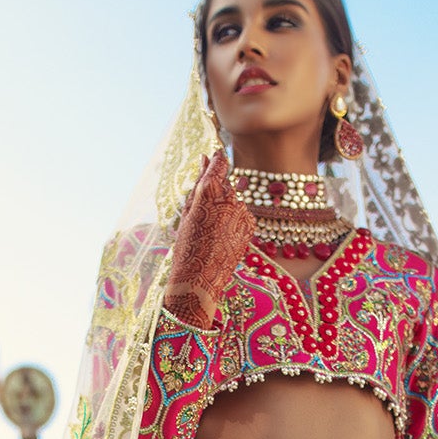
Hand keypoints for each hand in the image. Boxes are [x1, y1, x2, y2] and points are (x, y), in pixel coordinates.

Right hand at [165, 152, 253, 328]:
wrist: (200, 281)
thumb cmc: (187, 248)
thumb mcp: (187, 212)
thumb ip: (198, 183)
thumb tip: (205, 158)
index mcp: (209, 190)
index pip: (219, 162)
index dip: (216, 160)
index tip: (214, 158)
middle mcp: (229, 197)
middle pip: (225, 184)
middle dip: (216, 193)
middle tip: (203, 216)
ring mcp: (242, 212)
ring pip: (234, 201)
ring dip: (225, 209)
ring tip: (212, 232)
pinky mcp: (250, 226)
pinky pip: (241, 215)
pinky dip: (233, 222)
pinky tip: (222, 238)